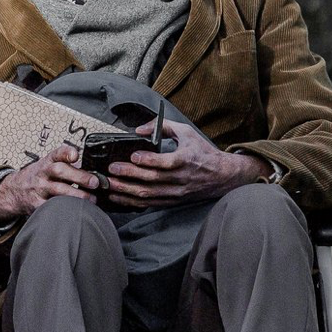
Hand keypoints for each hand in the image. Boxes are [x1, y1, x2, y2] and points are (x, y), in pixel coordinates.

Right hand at [0, 144, 100, 223]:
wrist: (14, 191)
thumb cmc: (38, 177)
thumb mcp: (48, 165)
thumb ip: (67, 165)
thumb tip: (93, 172)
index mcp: (48, 161)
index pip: (57, 153)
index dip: (67, 153)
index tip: (76, 156)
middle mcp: (43, 173)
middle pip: (60, 171)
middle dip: (79, 177)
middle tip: (95, 182)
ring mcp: (39, 189)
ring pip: (59, 191)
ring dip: (78, 196)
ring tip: (92, 200)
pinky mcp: (37, 204)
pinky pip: (53, 207)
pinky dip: (66, 209)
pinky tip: (77, 211)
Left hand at [100, 119, 265, 208]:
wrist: (221, 176)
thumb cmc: (203, 152)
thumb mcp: (187, 132)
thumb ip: (164, 127)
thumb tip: (140, 129)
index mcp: (185, 160)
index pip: (165, 163)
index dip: (148, 160)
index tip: (133, 156)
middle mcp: (180, 179)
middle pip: (151, 179)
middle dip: (129, 175)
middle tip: (111, 170)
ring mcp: (175, 193)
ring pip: (148, 194)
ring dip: (126, 191)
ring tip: (109, 184)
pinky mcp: (172, 201)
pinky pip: (149, 204)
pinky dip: (132, 202)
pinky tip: (118, 197)